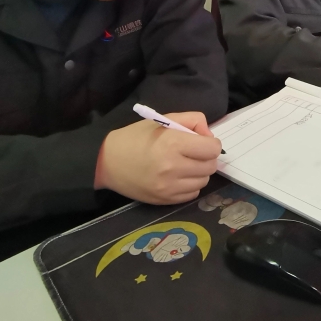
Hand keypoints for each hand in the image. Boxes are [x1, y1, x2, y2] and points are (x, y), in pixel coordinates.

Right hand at [95, 112, 221, 204]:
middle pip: (211, 166)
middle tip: (194, 153)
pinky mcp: (165, 200)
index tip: (202, 142)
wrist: (108, 162)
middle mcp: (173, 167)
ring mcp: (169, 187)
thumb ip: (191, 120)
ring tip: (185, 165)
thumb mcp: (163, 120)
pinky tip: (178, 177)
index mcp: (173, 143)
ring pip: (204, 181)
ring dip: (199, 172)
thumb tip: (209, 134)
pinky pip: (192, 194)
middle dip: (207, 158)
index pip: (212, 148)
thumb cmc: (136, 137)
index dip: (211, 143)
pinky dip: (190, 185)